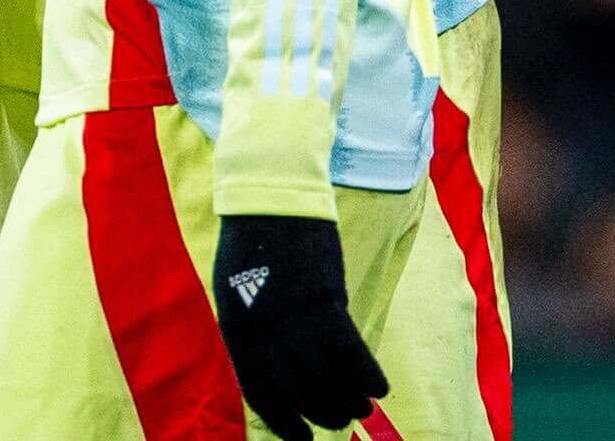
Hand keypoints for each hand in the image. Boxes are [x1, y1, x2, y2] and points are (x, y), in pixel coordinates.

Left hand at [211, 214, 387, 440]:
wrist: (270, 197)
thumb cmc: (253, 245)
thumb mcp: (237, 293)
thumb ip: (255, 333)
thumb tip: (276, 375)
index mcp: (236, 327)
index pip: (259, 391)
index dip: (283, 421)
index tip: (302, 439)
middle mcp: (262, 327)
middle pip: (296, 391)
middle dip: (321, 414)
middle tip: (340, 421)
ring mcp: (293, 314)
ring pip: (326, 378)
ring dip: (348, 401)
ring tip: (360, 408)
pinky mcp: (325, 299)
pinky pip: (351, 353)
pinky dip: (367, 376)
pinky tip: (378, 388)